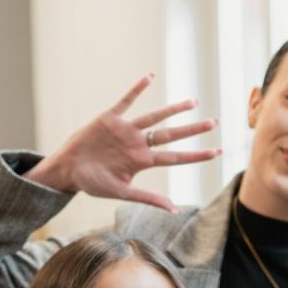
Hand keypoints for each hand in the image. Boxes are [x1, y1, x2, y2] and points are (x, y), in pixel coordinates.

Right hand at [26, 73, 222, 212]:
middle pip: (172, 135)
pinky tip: (150, 77)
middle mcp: (138, 144)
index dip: (197, 155)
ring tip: (194, 102)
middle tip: (216, 122)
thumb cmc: (93, 184)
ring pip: (154, 116)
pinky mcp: (110, 118)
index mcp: (143, 161)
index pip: (176, 157)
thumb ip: (148, 198)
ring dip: (173, 109)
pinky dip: (137, 89)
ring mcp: (126, 130)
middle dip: (193, 129)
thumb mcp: (122, 193)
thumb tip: (175, 210)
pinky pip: (126, 101)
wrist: (68, 170)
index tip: (219, 152)